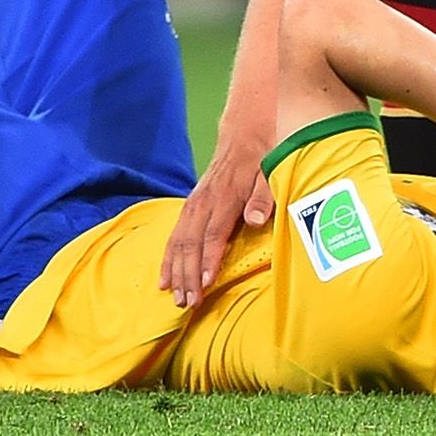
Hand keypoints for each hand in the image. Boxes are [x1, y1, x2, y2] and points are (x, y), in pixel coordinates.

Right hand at [159, 136, 273, 307]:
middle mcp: (204, 202)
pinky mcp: (190, 206)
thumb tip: (254, 220)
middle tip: (188, 303)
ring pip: (178, 241)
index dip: (208, 261)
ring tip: (175, 297)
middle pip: (190, 243)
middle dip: (187, 275)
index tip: (205, 285)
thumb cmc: (261, 156)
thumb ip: (263, 196)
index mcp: (224, 197)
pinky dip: (168, 258)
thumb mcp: (270, 171)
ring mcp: (194, 203)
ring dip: (175, 270)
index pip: (213, 235)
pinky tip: (165, 278)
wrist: (245, 132)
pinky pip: (174, 235)